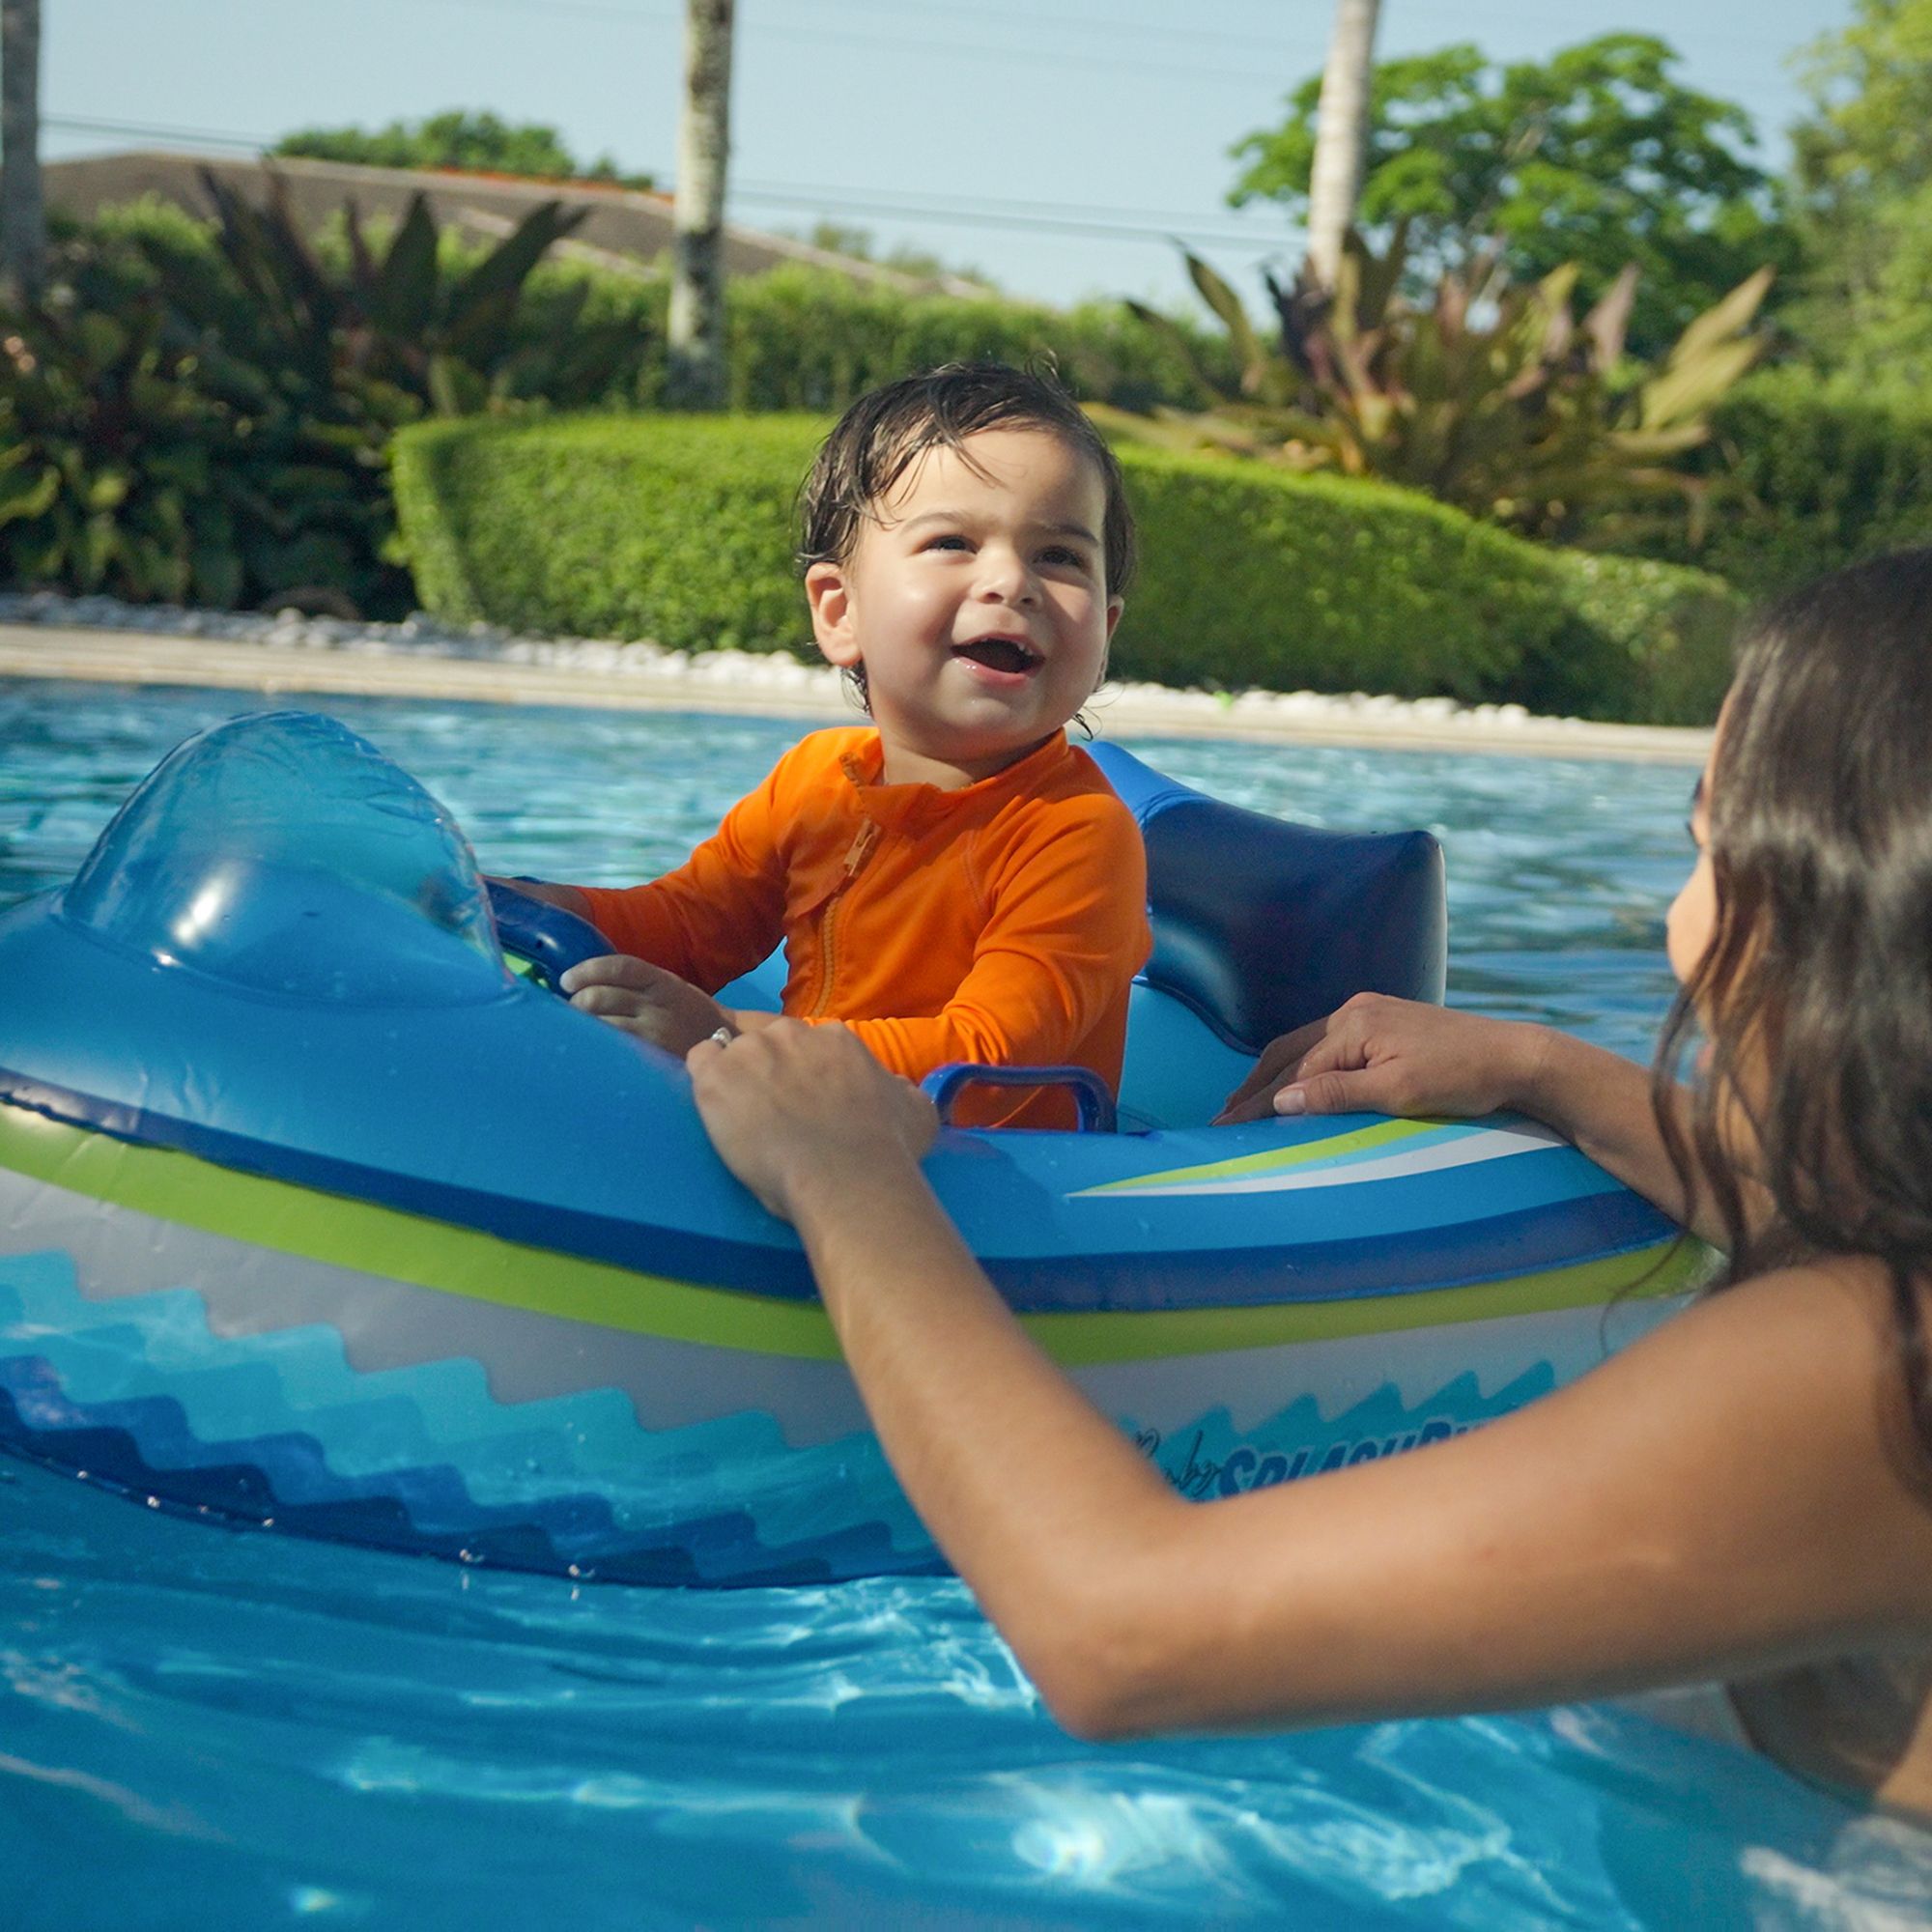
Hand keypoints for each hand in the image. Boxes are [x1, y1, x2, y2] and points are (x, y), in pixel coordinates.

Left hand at [561, 954, 727, 1053]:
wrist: (727, 1044)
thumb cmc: (688, 1015)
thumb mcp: (671, 988)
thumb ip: (638, 983)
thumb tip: (587, 983)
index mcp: (661, 980)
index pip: (618, 967)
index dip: (587, 970)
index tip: (566, 981)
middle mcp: (657, 1003)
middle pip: (600, 997)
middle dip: (577, 1003)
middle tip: (571, 1010)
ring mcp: (654, 1031)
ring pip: (602, 1023)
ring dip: (581, 1025)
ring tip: (576, 1029)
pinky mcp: (652, 1055)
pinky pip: (613, 1046)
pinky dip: (596, 1044)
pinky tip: (589, 1046)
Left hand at [687, 1020, 937, 1220]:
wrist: (846, 1178)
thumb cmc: (885, 1150)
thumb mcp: (916, 1112)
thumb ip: (901, 1091)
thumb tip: (895, 1088)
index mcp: (836, 1039)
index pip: (807, 1044)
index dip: (802, 1072)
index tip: (803, 1101)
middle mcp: (792, 1034)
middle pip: (769, 1042)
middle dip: (769, 1070)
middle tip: (774, 1112)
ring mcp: (750, 1051)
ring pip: (731, 1050)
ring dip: (737, 1078)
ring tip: (743, 1117)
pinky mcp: (716, 1077)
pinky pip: (698, 1060)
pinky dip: (704, 1080)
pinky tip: (715, 1107)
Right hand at [1215, 993, 1549, 1123]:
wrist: (1514, 1057)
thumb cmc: (1461, 1078)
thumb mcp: (1397, 1091)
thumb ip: (1337, 1093)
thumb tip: (1281, 1100)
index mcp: (1353, 1026)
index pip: (1292, 1070)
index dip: (1257, 1101)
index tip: (1225, 1126)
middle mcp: (1354, 1012)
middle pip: (1288, 1051)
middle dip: (1254, 1085)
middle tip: (1223, 1116)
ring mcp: (1369, 1013)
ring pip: (1305, 1046)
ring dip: (1275, 1074)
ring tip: (1247, 1102)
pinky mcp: (1384, 1022)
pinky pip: (1327, 1044)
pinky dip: (1302, 1065)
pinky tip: (1295, 1081)